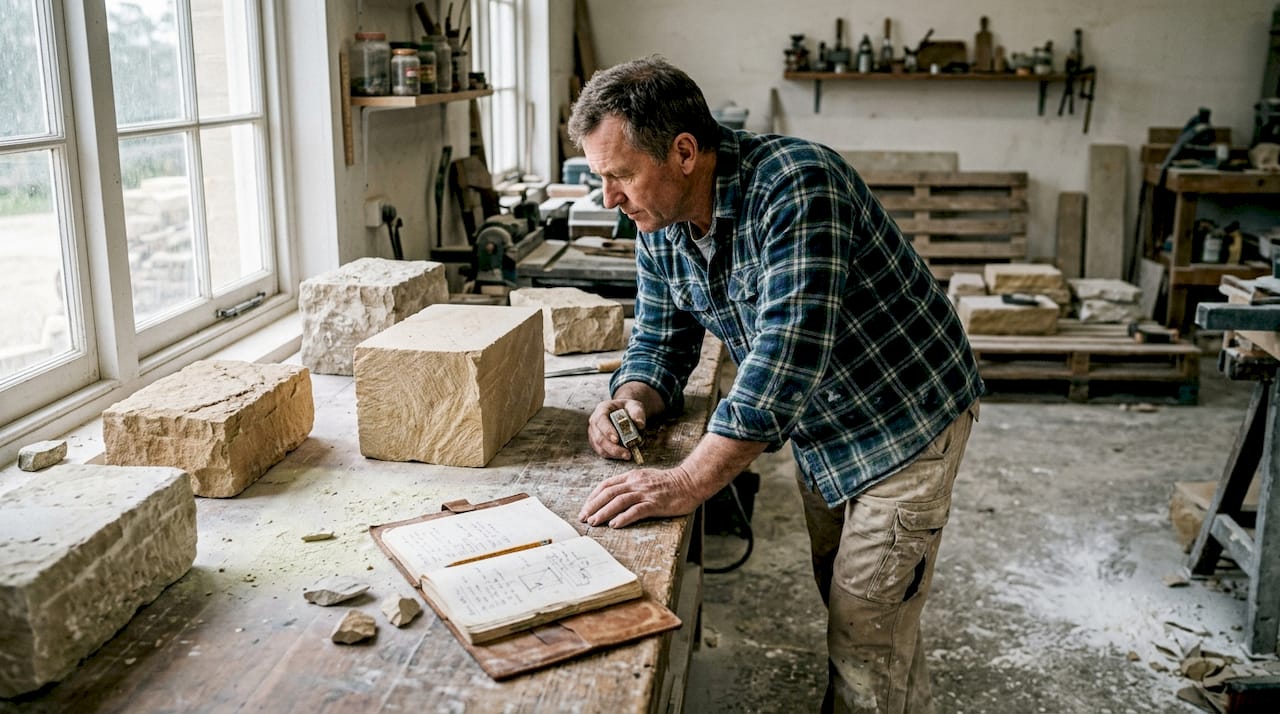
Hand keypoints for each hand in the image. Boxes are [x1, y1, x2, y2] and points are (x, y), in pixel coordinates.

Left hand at [578, 464, 705, 527]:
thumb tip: (614, 496)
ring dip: (604, 512)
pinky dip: (624, 517)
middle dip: (593, 506)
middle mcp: (636, 483)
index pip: (606, 485)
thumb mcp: (646, 479)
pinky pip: (636, 510)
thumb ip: (631, 485)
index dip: (593, 497)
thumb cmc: (669, 483)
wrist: (690, 482)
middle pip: (609, 493)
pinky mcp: (655, 503)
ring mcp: (646, 493)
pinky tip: (615, 524)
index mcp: (632, 476)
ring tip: (594, 522)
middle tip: (584, 517)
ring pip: (619, 501)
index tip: (586, 507)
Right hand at [587, 398, 647, 460]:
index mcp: (602, 409)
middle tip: (626, 453)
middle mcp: (595, 420)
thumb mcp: (635, 406)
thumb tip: (640, 424)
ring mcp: (594, 432)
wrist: (625, 412)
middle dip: (612, 448)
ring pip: (599, 446)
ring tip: (627, 455)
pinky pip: (601, 451)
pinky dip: (612, 455)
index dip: (607, 431)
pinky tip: (622, 455)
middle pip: (599, 437)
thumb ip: (637, 413)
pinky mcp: (596, 442)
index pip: (601, 420)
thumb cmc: (628, 409)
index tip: (616, 440)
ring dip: (613, 453)